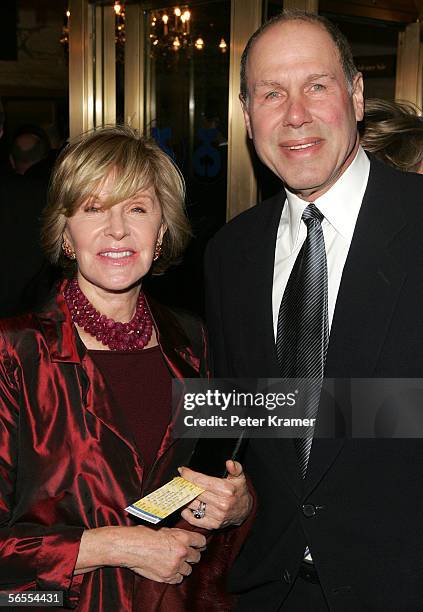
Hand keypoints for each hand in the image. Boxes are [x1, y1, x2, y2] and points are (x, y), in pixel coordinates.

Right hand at [77, 526, 205, 583]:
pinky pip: (178, 579)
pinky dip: (174, 575)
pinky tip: (167, 569)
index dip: (199, 544)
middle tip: (184, 554)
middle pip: (197, 557)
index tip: (198, 545)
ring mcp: (176, 565)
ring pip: (189, 569)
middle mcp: (182, 551)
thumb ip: (178, 535)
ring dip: (183, 566)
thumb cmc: (144, 534)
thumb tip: (188, 539)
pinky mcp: (168, 576)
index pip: (201, 542)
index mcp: (183, 537)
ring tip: (173, 562)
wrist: (130, 546)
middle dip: (191, 556)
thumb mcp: (165, 529)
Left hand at [179, 460, 252, 529]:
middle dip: (185, 484)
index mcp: (227, 490)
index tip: (182, 470)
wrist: (244, 510)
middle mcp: (222, 504)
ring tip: (180, 491)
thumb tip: (229, 462)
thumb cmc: (239, 491)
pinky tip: (185, 506)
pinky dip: (187, 513)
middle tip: (179, 480)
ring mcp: (217, 516)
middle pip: (195, 492)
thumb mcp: (240, 477)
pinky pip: (194, 519)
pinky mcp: (213, 525)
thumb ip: (235, 468)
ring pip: (193, 505)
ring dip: (184, 497)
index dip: (189, 475)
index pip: (202, 481)